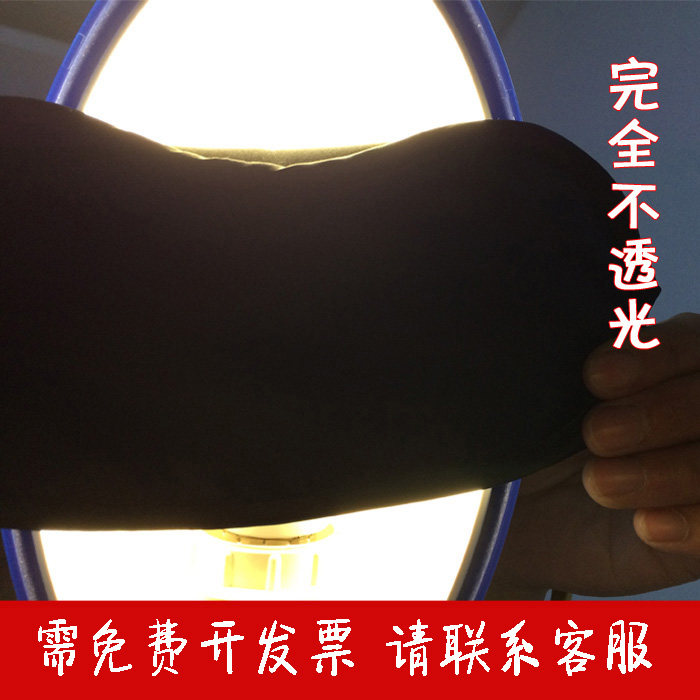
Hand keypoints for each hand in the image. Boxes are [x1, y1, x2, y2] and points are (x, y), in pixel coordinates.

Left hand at [487, 312, 699, 598]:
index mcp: (660, 369)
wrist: (519, 527)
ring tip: (599, 483)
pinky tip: (647, 527)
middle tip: (597, 434)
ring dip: (666, 472)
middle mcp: (688, 413)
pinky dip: (691, 523)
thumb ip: (558, 373)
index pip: (687, 345)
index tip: (596, 377)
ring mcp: (697, 470)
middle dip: (655, 413)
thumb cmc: (528, 454)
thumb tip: (570, 341)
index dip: (653, 357)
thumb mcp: (535, 410)